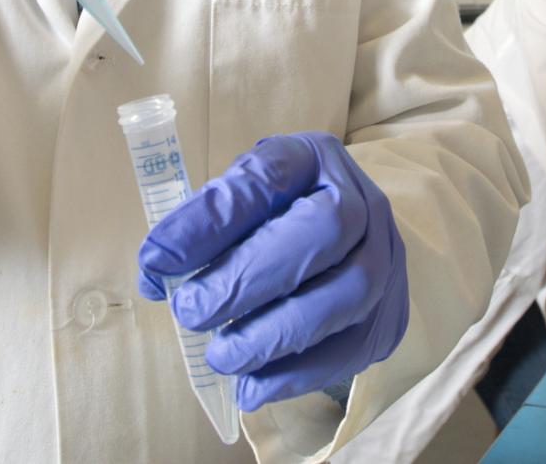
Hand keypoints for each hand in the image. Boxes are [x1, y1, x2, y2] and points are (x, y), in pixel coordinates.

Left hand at [136, 132, 408, 411]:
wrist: (349, 241)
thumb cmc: (279, 217)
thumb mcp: (243, 199)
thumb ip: (203, 227)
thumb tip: (156, 273)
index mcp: (313, 158)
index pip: (267, 176)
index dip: (211, 219)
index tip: (156, 258)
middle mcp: (361, 200)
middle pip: (323, 229)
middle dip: (249, 278)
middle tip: (190, 312)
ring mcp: (386, 258)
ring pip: (349, 292)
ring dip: (275, 333)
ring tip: (221, 356)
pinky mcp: (389, 314)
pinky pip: (354, 347)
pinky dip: (298, 373)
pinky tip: (252, 387)